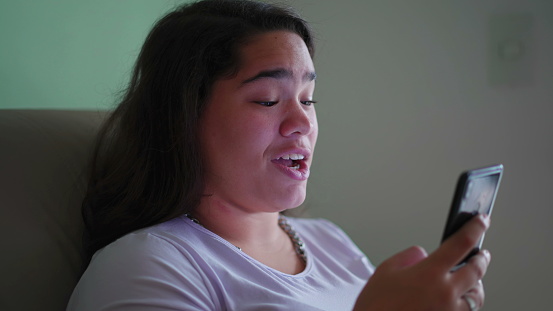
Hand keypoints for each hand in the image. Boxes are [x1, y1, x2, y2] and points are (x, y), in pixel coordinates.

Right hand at [353, 214, 490, 310]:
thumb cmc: (376, 306)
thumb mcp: (385, 271)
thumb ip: (408, 257)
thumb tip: (422, 255)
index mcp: (430, 273)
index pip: (461, 243)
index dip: (475, 228)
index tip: (482, 221)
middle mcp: (446, 293)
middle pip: (477, 270)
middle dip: (481, 259)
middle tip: (482, 253)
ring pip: (477, 296)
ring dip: (477, 284)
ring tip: (473, 279)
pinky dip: (466, 303)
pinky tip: (459, 300)